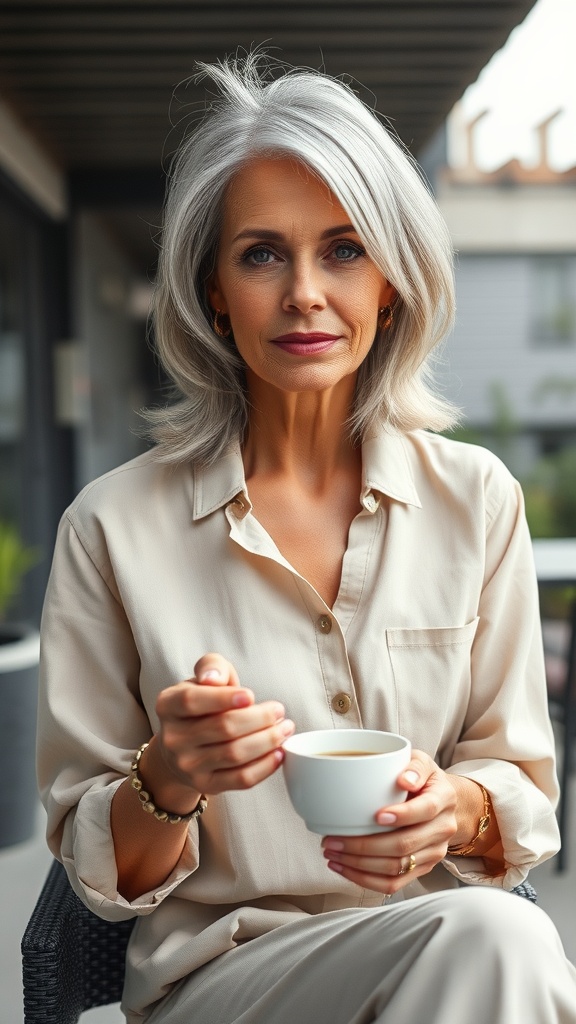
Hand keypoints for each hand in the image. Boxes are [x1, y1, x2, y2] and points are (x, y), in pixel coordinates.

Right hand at [152, 653, 294, 801]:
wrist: (185, 746)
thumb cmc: (202, 704)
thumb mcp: (204, 678)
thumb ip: (211, 666)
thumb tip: (213, 679)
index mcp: (168, 705)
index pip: (192, 701)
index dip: (223, 698)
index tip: (251, 695)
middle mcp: (173, 737)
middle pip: (222, 728)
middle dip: (259, 719)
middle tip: (279, 711)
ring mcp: (187, 765)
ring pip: (235, 754)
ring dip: (267, 741)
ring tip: (285, 728)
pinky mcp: (205, 785)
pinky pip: (240, 779)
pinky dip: (264, 766)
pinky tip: (278, 753)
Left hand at [321, 750, 458, 895]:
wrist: (442, 803)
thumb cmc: (423, 779)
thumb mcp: (421, 762)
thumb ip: (415, 767)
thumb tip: (404, 780)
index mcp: (443, 799)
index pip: (426, 810)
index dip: (402, 815)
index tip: (376, 816)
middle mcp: (442, 829)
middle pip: (405, 845)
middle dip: (364, 846)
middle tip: (333, 840)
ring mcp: (433, 853)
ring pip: (396, 867)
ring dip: (359, 865)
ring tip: (332, 854)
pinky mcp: (422, 869)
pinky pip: (394, 884)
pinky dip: (365, 880)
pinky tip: (344, 868)